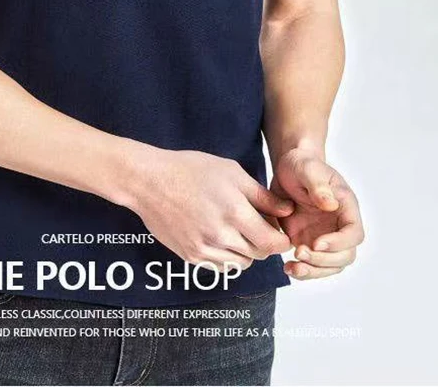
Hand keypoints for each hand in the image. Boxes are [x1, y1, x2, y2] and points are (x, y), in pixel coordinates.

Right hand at [128, 147, 295, 275]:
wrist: (150, 181)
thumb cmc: (190, 170)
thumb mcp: (231, 172)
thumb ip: (262, 195)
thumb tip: (287, 211)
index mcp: (235, 213)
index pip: (273, 243)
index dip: (281, 239)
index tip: (279, 231)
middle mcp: (222, 237)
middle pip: (259, 255)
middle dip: (264, 243)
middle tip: (257, 225)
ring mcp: (205, 250)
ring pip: (242, 264)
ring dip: (247, 251)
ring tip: (237, 229)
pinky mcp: (191, 257)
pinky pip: (222, 267)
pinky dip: (228, 257)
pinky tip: (221, 237)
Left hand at [270, 149, 363, 279]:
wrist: (287, 171)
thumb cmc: (301, 165)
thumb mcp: (306, 168)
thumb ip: (318, 185)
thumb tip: (331, 204)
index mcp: (346, 207)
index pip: (354, 233)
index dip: (339, 243)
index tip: (317, 242)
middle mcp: (339, 225)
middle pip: (345, 255)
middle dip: (324, 260)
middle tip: (299, 252)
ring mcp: (326, 237)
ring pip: (331, 266)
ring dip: (314, 271)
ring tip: (292, 267)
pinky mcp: (309, 243)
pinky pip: (313, 266)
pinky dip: (303, 271)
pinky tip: (288, 267)